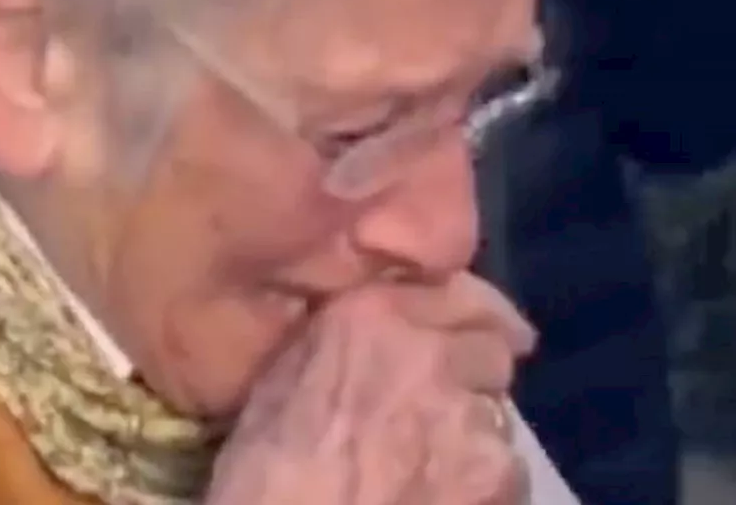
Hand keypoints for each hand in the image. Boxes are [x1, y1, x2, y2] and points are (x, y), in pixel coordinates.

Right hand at [205, 275, 534, 504]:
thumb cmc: (267, 467)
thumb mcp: (283, 378)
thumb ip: (338, 341)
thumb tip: (371, 337)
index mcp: (371, 314)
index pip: (461, 293)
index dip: (465, 319)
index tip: (466, 337)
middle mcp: (432, 351)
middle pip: (491, 352)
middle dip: (470, 375)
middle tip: (432, 411)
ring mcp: (471, 415)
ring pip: (496, 417)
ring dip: (471, 435)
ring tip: (425, 466)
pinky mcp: (497, 474)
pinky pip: (509, 473)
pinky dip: (482, 487)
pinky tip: (438, 498)